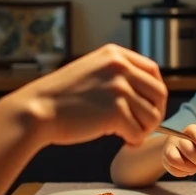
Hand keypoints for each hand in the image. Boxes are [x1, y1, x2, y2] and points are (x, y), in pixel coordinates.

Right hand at [11, 44, 166, 147]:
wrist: (36, 110)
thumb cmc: (60, 97)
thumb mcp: (92, 70)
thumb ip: (117, 75)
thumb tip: (145, 94)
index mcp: (115, 54)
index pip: (152, 71)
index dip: (156, 92)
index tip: (149, 106)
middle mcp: (120, 67)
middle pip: (159, 93)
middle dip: (154, 113)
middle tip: (142, 126)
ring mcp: (119, 88)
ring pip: (152, 115)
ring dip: (144, 129)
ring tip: (129, 134)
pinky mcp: (116, 111)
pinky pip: (138, 132)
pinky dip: (133, 140)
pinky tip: (123, 140)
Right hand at [161, 124, 195, 177]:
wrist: (178, 149)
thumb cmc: (195, 145)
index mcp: (190, 131)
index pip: (195, 132)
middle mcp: (177, 137)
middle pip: (188, 149)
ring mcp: (169, 148)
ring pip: (177, 161)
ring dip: (190, 168)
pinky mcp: (165, 160)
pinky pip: (174, 170)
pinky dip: (184, 173)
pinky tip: (189, 170)